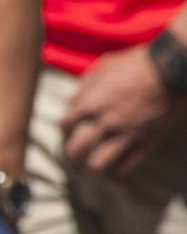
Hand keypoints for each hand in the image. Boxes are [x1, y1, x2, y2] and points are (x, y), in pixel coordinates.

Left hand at [60, 45, 185, 175]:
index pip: (66, 124)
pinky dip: (119, 169)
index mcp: (91, 102)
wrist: (170, 71)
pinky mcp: (146, 142)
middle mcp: (105, 122)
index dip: (64, 129)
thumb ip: (86, 86)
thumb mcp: (104, 67)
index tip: (67, 131)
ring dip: (93, 165)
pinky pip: (127, 166)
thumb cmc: (135, 65)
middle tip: (75, 152)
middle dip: (72, 152)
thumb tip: (73, 101)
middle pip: (77, 149)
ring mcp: (125, 134)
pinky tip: (117, 166)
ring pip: (98, 163)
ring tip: (93, 163)